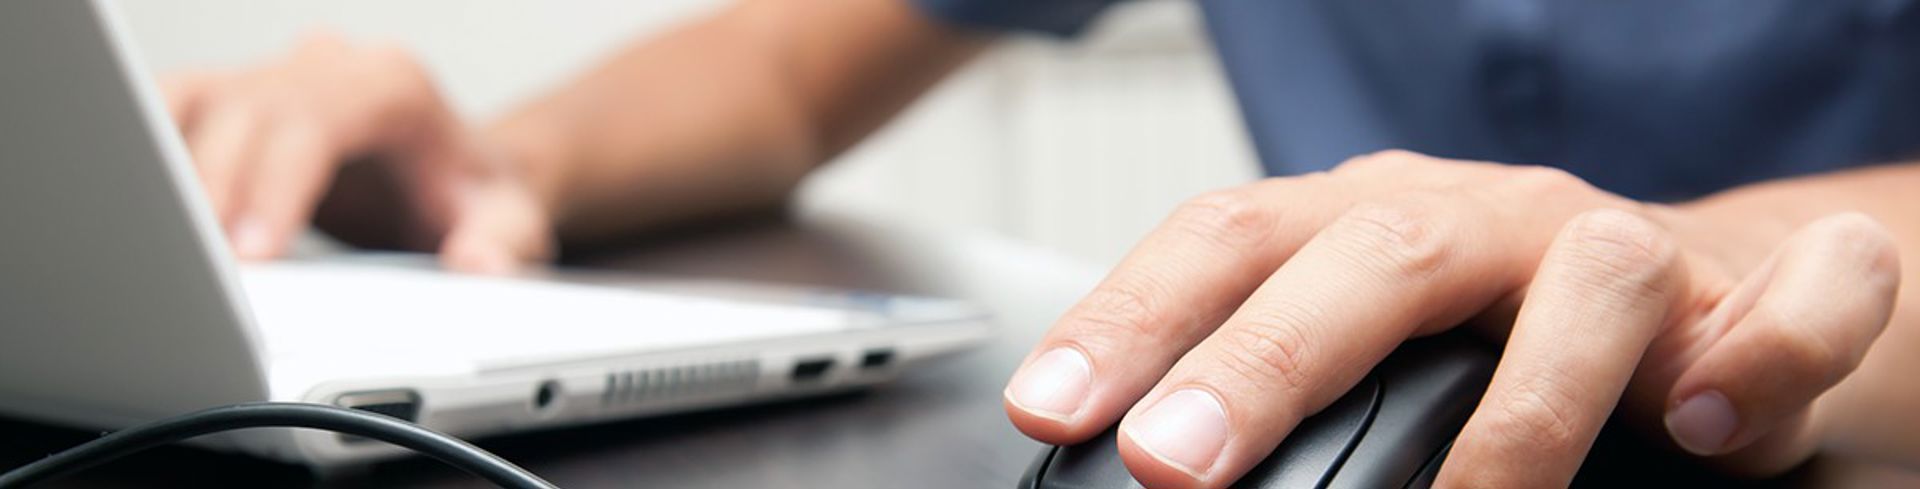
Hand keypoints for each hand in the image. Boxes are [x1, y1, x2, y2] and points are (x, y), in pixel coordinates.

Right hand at [162, 33, 551, 272]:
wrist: (463, 181)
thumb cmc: (476, 198)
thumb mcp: (512, 224)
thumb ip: (506, 242)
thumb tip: (478, 260)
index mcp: (391, 85)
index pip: (317, 120)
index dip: (276, 185)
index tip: (252, 253)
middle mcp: (327, 67)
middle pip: (244, 111)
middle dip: (210, 192)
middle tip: (191, 272)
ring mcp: (273, 78)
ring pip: (191, 101)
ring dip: (163, 171)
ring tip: (153, 247)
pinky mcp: (233, 103)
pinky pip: (168, 112)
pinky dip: (144, 157)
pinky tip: (135, 214)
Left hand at [1002, 150, 1900, 487]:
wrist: (1692, 307)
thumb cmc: (1496, 342)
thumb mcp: (1367, 360)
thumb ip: (1276, 405)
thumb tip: (1143, 469)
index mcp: (1363, 220)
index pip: (1225, 240)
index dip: (1129, 316)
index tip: (1049, 410)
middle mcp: (1480, 218)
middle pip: (1366, 251)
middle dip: (1263, 358)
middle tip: (1170, 458)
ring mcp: (1613, 249)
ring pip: (1582, 273)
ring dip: (1522, 406)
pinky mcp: (1749, 294)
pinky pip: (1791, 302)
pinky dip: (1763, 356)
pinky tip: (1703, 425)